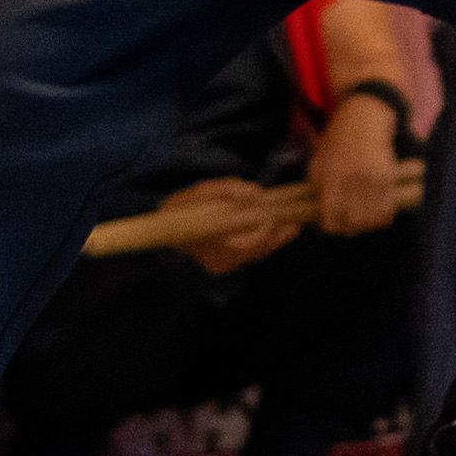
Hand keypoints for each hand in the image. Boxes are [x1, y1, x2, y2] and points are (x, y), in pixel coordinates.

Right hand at [159, 177, 296, 276]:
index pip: (251, 242)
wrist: (160, 229)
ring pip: (255, 255)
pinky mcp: (222, 264)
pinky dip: (261, 245)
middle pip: (258, 251)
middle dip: (277, 237)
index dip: (267, 229)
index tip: (277, 215)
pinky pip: (248, 256)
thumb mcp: (203, 192)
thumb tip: (258, 194)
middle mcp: (221, 260)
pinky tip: (273, 233)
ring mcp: (221, 265)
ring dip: (273, 241)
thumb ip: (229, 191)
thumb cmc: (182, 209)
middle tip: (295, 224)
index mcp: (215, 245)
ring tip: (291, 228)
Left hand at [309, 99, 403, 234]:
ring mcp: (371, 178)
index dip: (333, 227)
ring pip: (373, 217)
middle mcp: (351, 180)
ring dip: (370, 224)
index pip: (330, 217)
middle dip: (352, 228)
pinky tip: (382, 214)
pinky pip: (389, 206)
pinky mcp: (389, 175)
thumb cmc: (338, 139)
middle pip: (353, 221)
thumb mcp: (318, 161)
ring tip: (368, 222)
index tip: (335, 225)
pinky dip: (386, 215)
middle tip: (352, 226)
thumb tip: (317, 212)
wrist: (365, 115)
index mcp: (330, 178)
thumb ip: (316, 187)